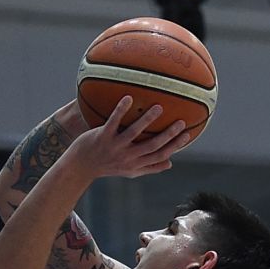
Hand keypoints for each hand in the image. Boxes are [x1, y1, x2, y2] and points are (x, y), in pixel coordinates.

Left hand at [68, 97, 189, 179]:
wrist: (81, 166)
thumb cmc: (107, 165)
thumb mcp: (129, 171)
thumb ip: (149, 167)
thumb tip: (170, 163)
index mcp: (136, 164)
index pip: (160, 156)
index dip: (175, 146)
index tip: (188, 134)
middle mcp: (127, 157)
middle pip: (152, 147)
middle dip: (168, 135)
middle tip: (181, 121)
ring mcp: (115, 147)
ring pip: (134, 134)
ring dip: (147, 121)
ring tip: (159, 107)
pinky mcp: (102, 137)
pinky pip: (113, 122)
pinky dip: (121, 111)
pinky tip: (129, 97)